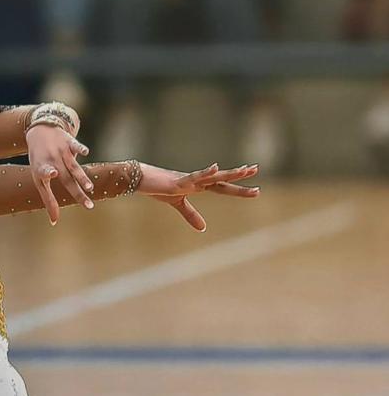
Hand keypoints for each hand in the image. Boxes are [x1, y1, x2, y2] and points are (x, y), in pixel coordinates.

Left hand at [26, 124, 92, 224]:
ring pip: (74, 166)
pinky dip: (80, 148)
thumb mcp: (39, 179)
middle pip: (67, 179)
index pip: (44, 173)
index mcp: (42, 169)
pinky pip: (76, 145)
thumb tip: (54, 222)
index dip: (47, 173)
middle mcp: (52, 160)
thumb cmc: (40, 161)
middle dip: (77, 192)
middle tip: (88, 205)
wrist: (40, 131)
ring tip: (90, 187)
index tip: (51, 174)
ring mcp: (61, 151)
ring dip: (82, 176)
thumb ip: (48, 200)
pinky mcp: (69, 141)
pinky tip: (85, 152)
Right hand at [139, 162, 259, 231]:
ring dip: (229, 173)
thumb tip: (203, 228)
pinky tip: (216, 167)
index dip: (237, 187)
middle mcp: (197, 181)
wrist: (140, 178)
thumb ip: (191, 215)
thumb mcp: (176, 204)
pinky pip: (194, 176)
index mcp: (198, 186)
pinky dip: (205, 172)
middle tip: (256, 169)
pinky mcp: (178, 181)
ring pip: (213, 176)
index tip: (254, 185)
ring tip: (245, 169)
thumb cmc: (158, 188)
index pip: (221, 187)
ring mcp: (188, 179)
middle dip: (239, 175)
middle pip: (222, 180)